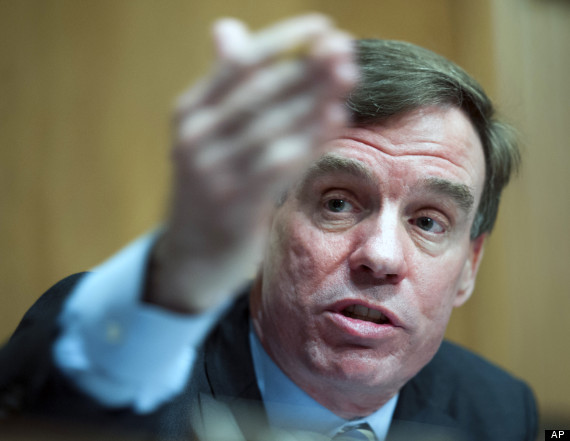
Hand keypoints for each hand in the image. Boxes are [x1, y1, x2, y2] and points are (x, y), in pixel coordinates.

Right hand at [145, 14, 356, 312]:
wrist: (191, 252)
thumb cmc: (211, 184)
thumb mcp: (207, 135)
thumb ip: (224, 87)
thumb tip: (227, 27)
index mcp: (188, 112)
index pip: (237, 66)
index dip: (281, 41)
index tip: (322, 26)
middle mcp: (194, 138)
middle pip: (258, 93)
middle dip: (306, 68)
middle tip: (346, 49)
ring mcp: (210, 172)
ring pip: (272, 126)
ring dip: (314, 98)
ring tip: (349, 76)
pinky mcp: (233, 203)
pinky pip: (279, 163)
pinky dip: (310, 137)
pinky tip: (336, 117)